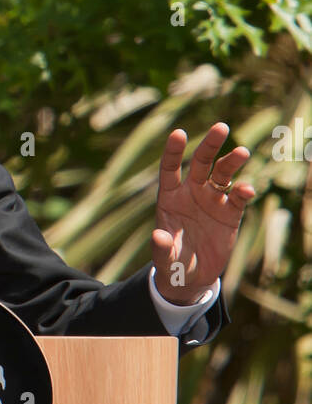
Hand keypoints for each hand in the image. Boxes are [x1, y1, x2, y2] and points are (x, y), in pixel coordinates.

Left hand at [152, 122, 254, 304]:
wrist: (192, 276)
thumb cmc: (173, 263)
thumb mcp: (165, 260)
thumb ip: (162, 248)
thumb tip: (158, 237)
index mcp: (170, 197)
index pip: (170, 169)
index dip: (173, 151)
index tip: (179, 133)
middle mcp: (191, 192)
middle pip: (200, 162)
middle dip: (210, 145)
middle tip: (221, 127)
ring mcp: (212, 200)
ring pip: (223, 174)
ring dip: (232, 162)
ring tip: (242, 152)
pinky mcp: (230, 213)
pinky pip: (237, 198)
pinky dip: (243, 192)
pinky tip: (246, 190)